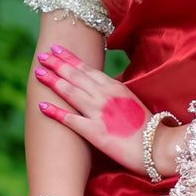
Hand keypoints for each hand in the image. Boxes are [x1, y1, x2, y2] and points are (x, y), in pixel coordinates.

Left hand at [33, 44, 182, 175]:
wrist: (157, 146)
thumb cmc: (148, 127)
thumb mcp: (132, 101)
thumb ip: (116, 92)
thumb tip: (105, 84)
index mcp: (114, 87)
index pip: (87, 68)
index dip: (69, 58)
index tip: (56, 49)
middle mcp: (104, 95)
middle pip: (75, 76)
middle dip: (56, 64)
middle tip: (42, 56)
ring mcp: (98, 112)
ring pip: (69, 92)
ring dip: (52, 81)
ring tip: (38, 72)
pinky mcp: (94, 132)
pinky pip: (70, 119)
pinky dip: (54, 111)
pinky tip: (41, 105)